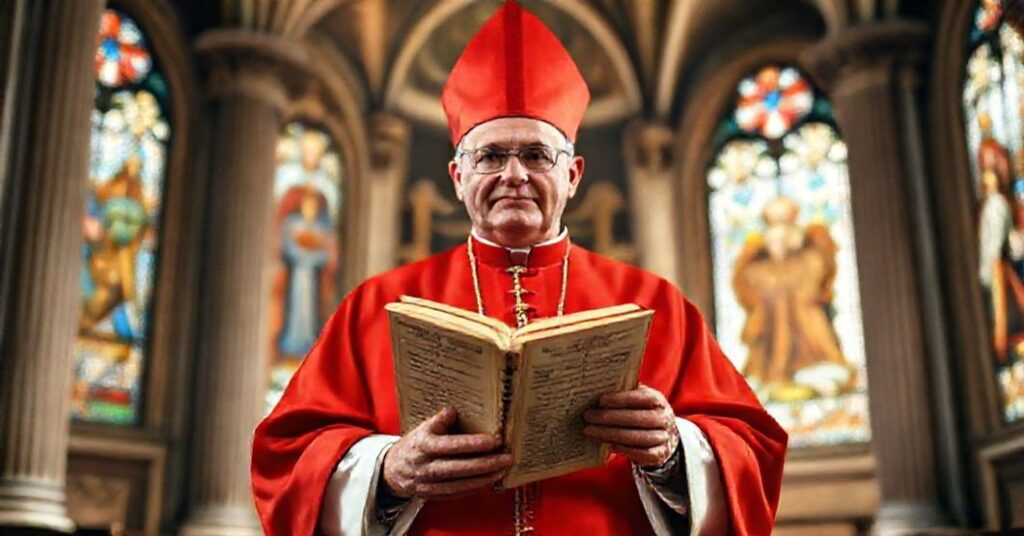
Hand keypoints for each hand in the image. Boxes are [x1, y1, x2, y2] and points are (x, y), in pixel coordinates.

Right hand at [382, 406, 512, 499]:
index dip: (473, 444)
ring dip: (484, 478)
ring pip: (460, 485)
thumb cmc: (413, 446)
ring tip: (502, 469)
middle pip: (459, 468)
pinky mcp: (434, 496)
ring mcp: (429, 484)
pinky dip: (474, 488)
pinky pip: (457, 494)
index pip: (451, 445)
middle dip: (486, 464)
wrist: (392, 470)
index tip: (494, 440)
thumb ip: (440, 419)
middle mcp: (426, 467)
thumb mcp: (422, 428)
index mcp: (424, 446)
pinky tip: (489, 481)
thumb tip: (455, 409)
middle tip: (506, 457)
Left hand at [582, 384, 678, 467]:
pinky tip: (608, 445)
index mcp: (658, 400)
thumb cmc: (643, 413)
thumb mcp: (639, 400)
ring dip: (610, 434)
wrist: (664, 436)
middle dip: (609, 418)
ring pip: (636, 437)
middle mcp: (664, 418)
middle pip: (636, 419)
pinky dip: (624, 449)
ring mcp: (664, 437)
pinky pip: (641, 453)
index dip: (620, 399)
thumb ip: (625, 394)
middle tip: (588, 416)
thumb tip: (598, 388)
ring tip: (591, 431)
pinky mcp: (660, 454)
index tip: (600, 401)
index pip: (641, 398)